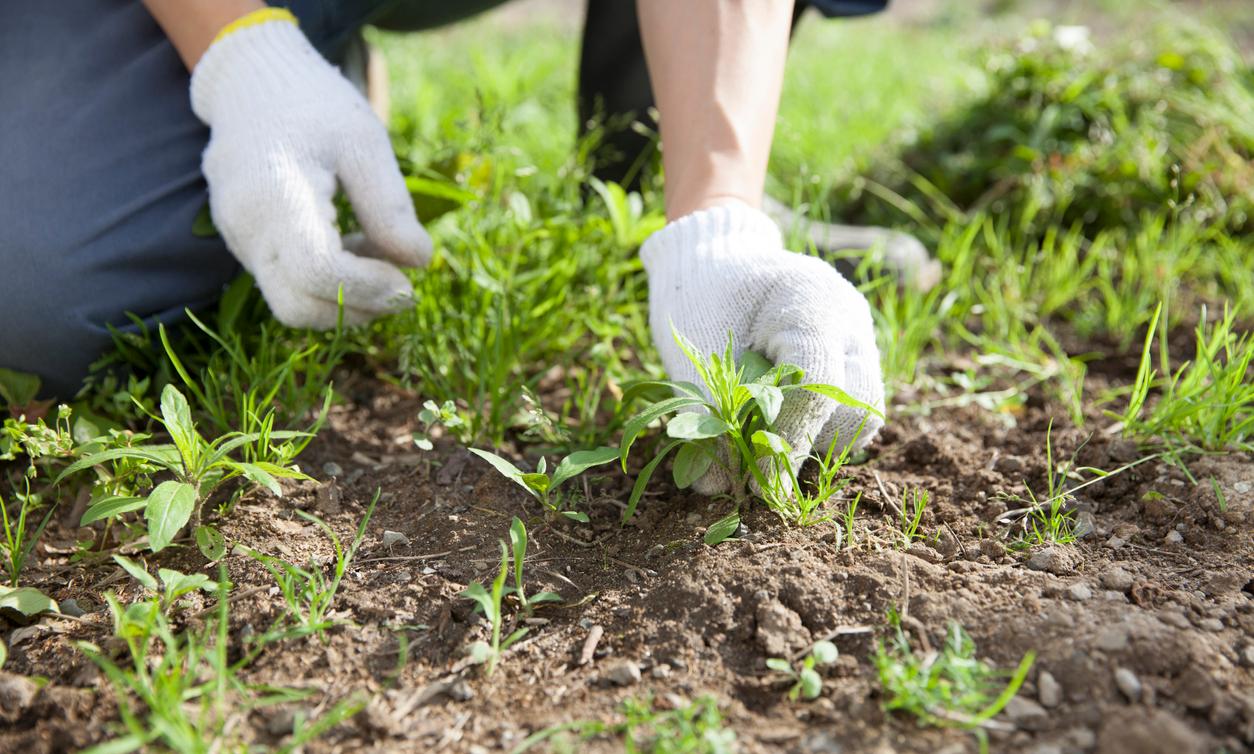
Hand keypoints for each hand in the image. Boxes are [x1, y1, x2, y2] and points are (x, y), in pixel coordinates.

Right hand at [190, 15, 430, 327]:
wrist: (251, 85)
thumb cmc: (313, 106)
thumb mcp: (364, 142)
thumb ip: (390, 206)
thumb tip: (419, 262)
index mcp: (277, 196)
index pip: (319, 272)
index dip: (369, 289)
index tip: (408, 282)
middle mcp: (247, 227)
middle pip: (299, 307)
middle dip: (357, 307)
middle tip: (401, 284)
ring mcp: (238, 240)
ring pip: (291, 303)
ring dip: (343, 297)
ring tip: (376, 251)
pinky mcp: (242, 245)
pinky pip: (284, 284)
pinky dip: (324, 283)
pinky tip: (350, 243)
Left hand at [641, 203, 885, 494]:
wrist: (715, 264)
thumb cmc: (698, 296)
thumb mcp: (694, 350)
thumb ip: (708, 414)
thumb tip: (714, 489)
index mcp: (812, 299)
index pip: (818, 379)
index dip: (789, 435)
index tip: (755, 478)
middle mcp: (850, 320)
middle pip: (858, 405)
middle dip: (808, 442)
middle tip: (757, 463)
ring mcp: (858, 341)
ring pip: (862, 417)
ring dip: (813, 443)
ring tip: (762, 441)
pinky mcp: (854, 363)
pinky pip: (850, 415)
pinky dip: (813, 432)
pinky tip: (775, 429)